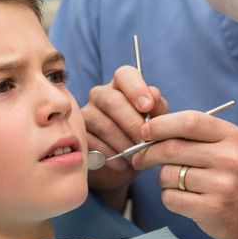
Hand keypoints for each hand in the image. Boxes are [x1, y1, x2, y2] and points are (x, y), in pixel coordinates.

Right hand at [82, 66, 168, 196]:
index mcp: (123, 85)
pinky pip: (93, 143)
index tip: (147, 107)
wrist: (127, 163)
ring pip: (104, 125)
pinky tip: (123, 164)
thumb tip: (153, 98)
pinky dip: (111, 156)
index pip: (125, 75)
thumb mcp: (157, 122)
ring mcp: (86, 113)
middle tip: (145, 141)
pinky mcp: (79, 134)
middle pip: (112, 101)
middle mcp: (101, 94)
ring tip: (137, 156)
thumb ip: (158, 108)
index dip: (136, 89)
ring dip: (124, 144)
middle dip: (132, 123)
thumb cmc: (144, 135)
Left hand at [130, 109, 237, 238]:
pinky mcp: (211, 209)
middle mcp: (228, 158)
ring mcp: (221, 185)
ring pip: (167, 175)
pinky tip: (185, 198)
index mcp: (231, 136)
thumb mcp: (228, 146)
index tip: (145, 131)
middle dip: (148, 152)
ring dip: (163, 179)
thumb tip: (150, 128)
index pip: (188, 122)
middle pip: (171, 149)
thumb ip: (195, 135)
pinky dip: (170, 198)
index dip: (160, 125)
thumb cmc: (237, 176)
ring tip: (179, 182)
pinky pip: (171, 198)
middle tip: (140, 158)